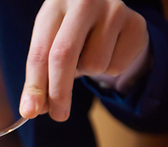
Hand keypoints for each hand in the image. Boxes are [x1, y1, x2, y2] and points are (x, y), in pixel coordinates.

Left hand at [20, 0, 148, 121]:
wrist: (106, 9)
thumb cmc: (69, 31)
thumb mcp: (49, 44)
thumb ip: (40, 75)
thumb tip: (33, 109)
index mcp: (55, 5)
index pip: (40, 52)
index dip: (34, 85)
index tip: (30, 111)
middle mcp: (84, 2)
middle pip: (64, 56)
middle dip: (59, 92)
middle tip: (57, 115)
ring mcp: (114, 10)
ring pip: (94, 64)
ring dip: (86, 73)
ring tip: (86, 56)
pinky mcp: (136, 24)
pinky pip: (116, 66)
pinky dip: (109, 70)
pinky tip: (107, 52)